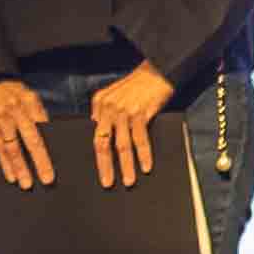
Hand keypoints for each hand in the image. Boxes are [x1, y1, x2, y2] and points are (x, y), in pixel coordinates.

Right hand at [0, 79, 54, 190]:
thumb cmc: (13, 94)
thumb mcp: (29, 96)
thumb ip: (39, 114)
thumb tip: (50, 136)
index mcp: (29, 101)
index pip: (43, 126)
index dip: (50, 143)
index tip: (57, 159)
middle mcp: (15, 109)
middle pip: (30, 138)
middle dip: (39, 160)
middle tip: (46, 178)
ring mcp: (1, 118)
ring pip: (12, 147)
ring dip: (20, 167)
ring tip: (27, 183)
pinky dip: (5, 164)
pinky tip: (11, 176)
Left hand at [87, 62, 176, 187]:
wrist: (158, 71)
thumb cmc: (138, 84)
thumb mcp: (115, 94)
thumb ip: (104, 110)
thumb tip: (97, 128)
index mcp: (99, 104)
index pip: (95, 136)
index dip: (98, 157)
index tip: (101, 172)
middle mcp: (108, 108)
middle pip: (103, 143)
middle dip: (105, 166)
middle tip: (108, 183)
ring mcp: (124, 111)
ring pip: (122, 145)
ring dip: (126, 166)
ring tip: (129, 180)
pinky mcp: (140, 113)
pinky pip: (140, 139)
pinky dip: (144, 155)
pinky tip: (146, 166)